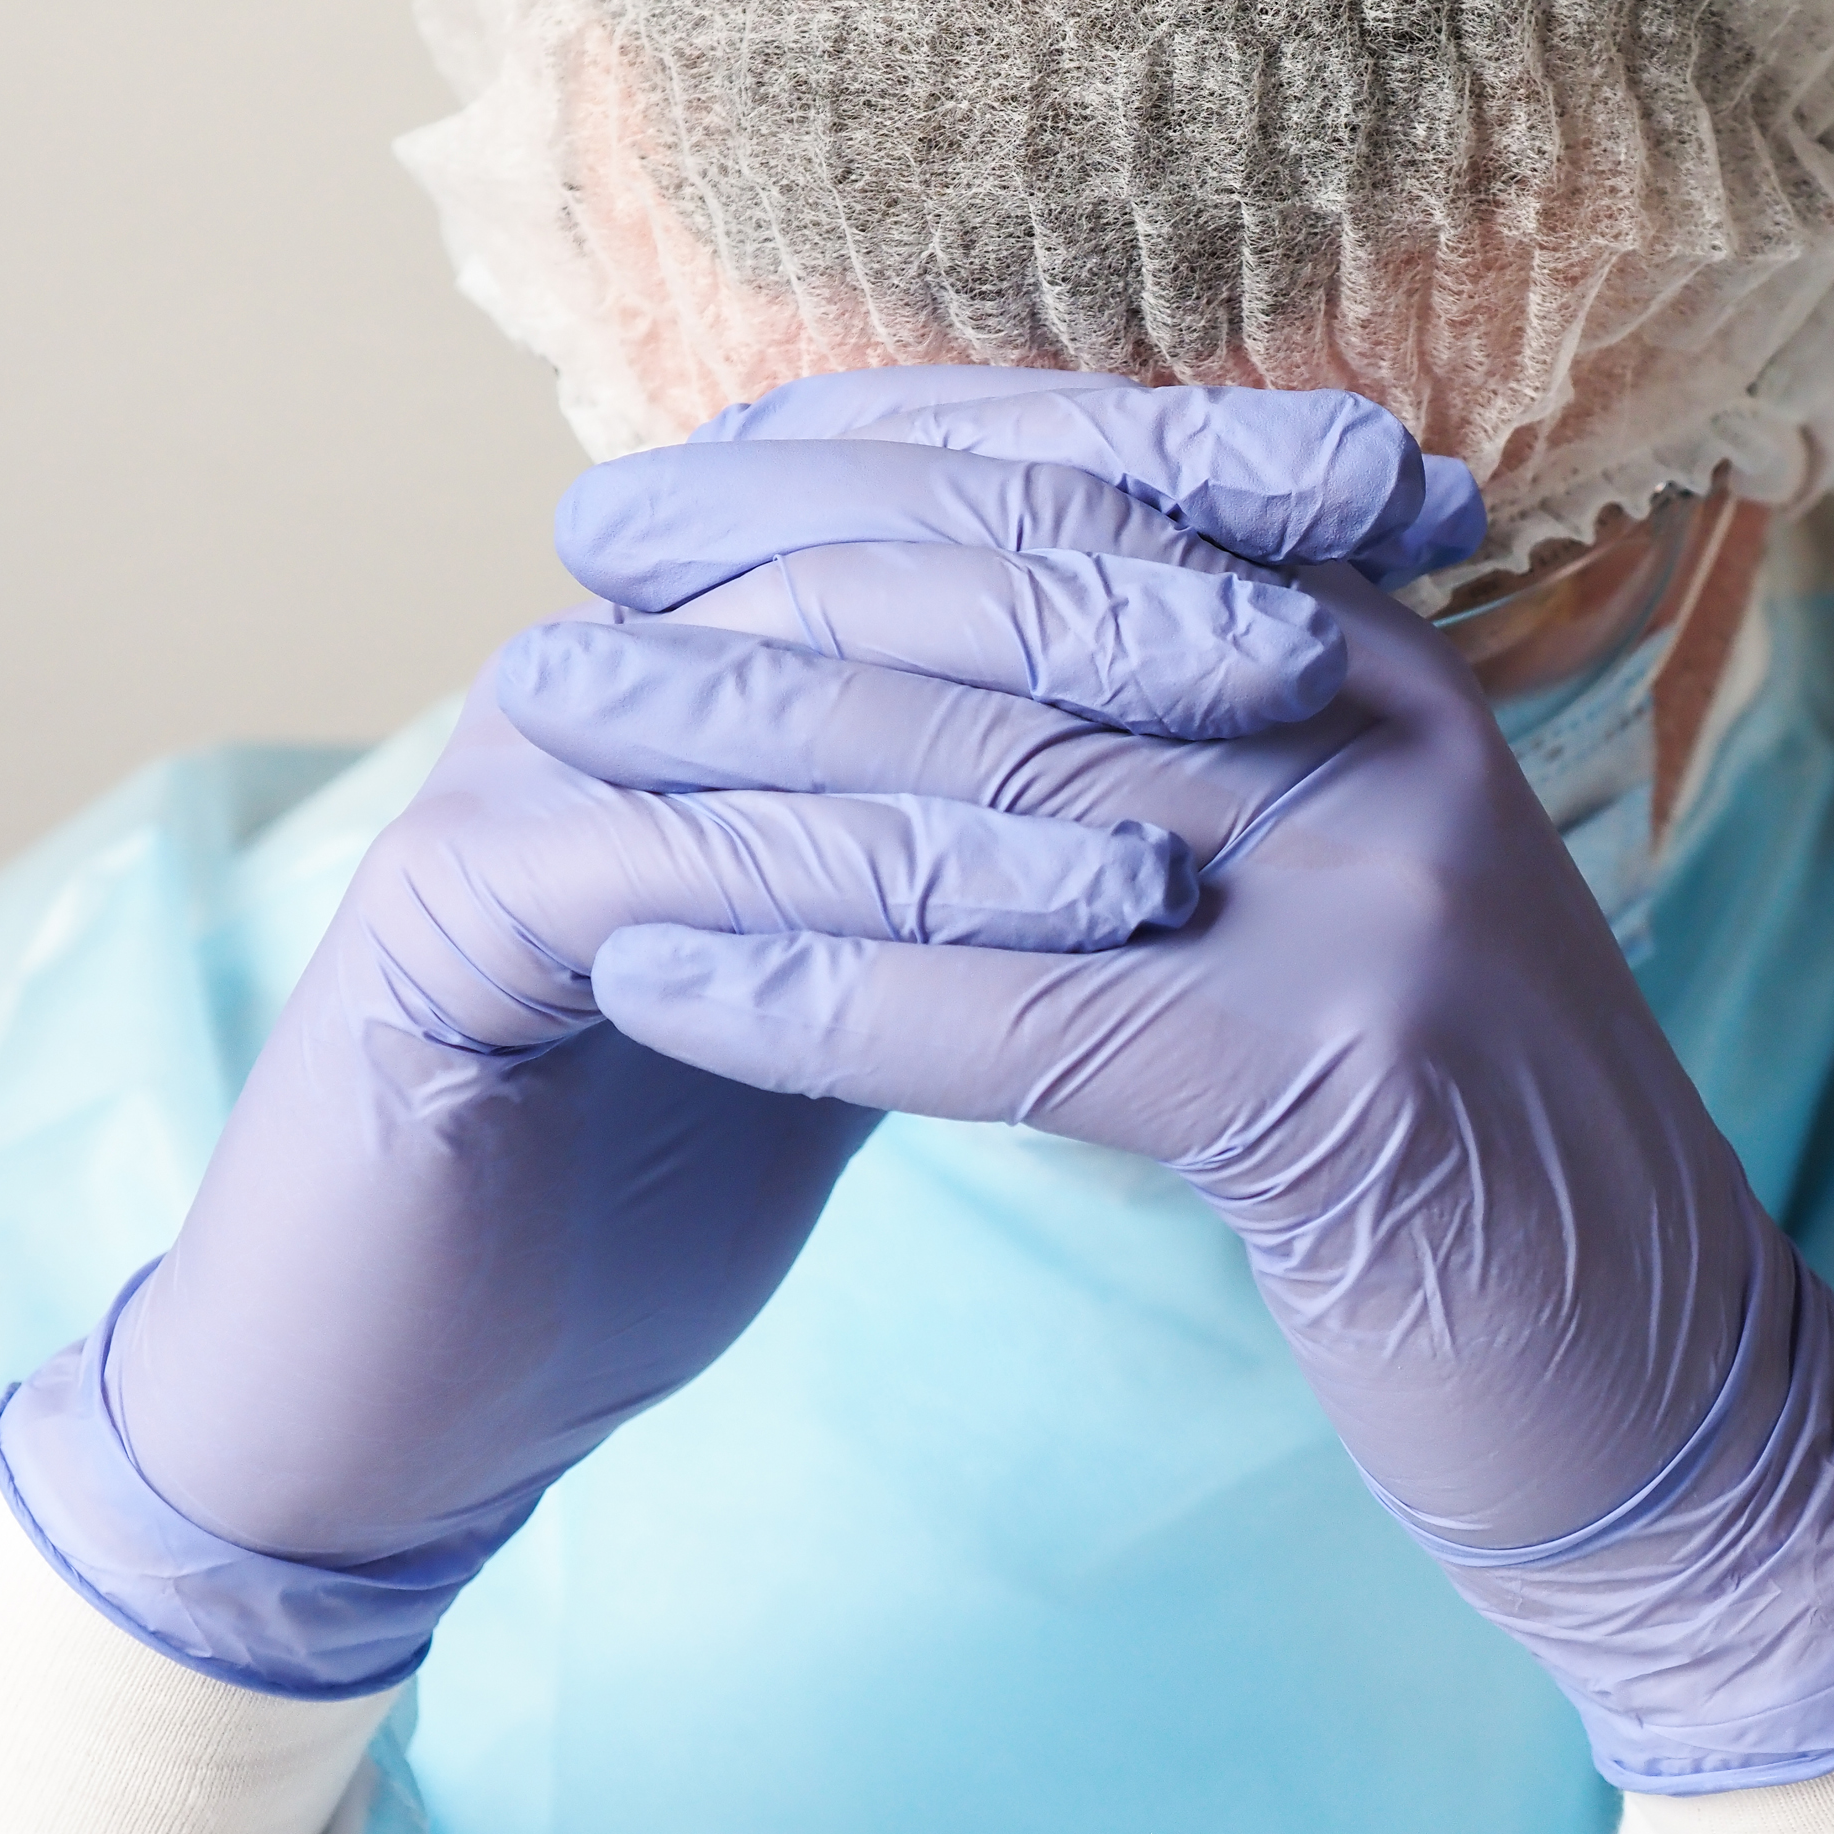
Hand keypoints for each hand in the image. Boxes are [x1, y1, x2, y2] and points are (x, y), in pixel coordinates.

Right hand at [0, 368, 1447, 1693]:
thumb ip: (1007, 820)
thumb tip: (1253, 702)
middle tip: (1336, 600)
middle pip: (892, 521)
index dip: (1176, 455)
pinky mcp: (448, 904)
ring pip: (810, 668)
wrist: (433, 1378)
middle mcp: (618, 648)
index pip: (960, 471)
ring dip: (1054, 697)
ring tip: (1264, 723)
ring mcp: (517, 756)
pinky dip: (895, 871)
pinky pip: (698, 850)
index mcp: (719, 631)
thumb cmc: (677, 1156)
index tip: (1401, 486)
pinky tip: (1089, 907)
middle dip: (1136, 547)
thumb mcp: (898, 957)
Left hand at [505, 373, 1833, 1788]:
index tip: (657, 498)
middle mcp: (1392, 731)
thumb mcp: (1325, 909)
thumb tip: (929, 683)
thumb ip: (1179, 773)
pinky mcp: (1351, 1073)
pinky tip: (660, 987)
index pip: (1084, 500)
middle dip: (762, 606)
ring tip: (542, 768)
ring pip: (1005, 793)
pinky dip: (827, 997)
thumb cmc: (1452, 1163)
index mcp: (1380, 665)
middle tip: (554, 613)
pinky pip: (1034, 1008)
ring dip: (744, 785)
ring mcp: (1387, 891)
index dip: (857, 481)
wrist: (1676, 1397)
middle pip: (1022, 616)